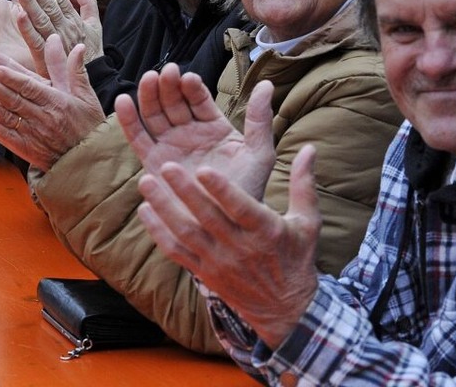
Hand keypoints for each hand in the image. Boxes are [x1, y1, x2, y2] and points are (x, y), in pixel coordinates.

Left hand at [0, 0, 102, 73]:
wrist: (95, 81)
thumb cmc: (92, 53)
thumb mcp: (94, 24)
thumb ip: (87, 0)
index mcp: (75, 20)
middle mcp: (66, 28)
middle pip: (49, 4)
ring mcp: (57, 42)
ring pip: (41, 18)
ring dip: (30, 1)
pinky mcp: (47, 58)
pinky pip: (36, 41)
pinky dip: (28, 28)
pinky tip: (19, 14)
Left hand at [0, 35, 104, 169]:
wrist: (90, 161)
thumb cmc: (89, 126)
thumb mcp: (86, 96)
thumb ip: (76, 70)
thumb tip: (78, 47)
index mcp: (58, 103)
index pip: (30, 88)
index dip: (12, 79)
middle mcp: (44, 118)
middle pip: (14, 99)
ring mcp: (34, 134)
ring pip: (6, 116)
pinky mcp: (27, 149)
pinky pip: (5, 136)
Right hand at [116, 66, 275, 199]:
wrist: (226, 227)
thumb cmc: (247, 191)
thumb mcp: (258, 154)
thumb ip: (260, 120)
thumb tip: (266, 84)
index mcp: (214, 126)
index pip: (199, 99)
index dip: (192, 88)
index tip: (189, 79)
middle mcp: (190, 132)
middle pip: (174, 102)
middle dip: (169, 86)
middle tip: (166, 73)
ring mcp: (171, 146)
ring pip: (155, 114)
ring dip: (149, 95)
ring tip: (148, 80)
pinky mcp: (153, 163)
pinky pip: (138, 138)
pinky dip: (129, 120)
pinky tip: (123, 102)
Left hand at [137, 142, 320, 349]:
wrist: (285, 308)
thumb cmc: (296, 257)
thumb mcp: (308, 221)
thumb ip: (303, 183)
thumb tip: (310, 148)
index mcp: (265, 231)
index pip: (241, 208)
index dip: (222, 190)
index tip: (204, 168)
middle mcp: (239, 247)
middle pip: (207, 218)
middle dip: (184, 191)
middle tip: (166, 166)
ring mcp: (218, 262)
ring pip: (186, 233)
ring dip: (164, 208)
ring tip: (146, 183)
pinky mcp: (204, 273)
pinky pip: (177, 252)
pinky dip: (158, 232)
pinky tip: (145, 211)